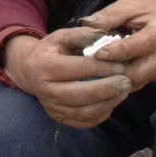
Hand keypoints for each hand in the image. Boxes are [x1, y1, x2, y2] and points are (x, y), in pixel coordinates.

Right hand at [2, 27, 131, 129]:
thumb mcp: (61, 36)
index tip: (120, 65)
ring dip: (108, 103)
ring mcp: (51, 106)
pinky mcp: (58, 118)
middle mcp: (45, 89)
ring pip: (84, 112)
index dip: (101, 68)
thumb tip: (105, 37)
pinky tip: (112, 102)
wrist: (29, 70)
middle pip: (80, 94)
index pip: (77, 69)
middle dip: (107, 89)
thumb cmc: (51, 51)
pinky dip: (101, 115)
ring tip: (123, 92)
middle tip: (126, 81)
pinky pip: (84, 122)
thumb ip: (82, 34)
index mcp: (44, 65)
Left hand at [80, 0, 155, 92]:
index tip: (97, 53)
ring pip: (132, 82)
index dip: (116, 51)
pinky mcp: (150, 77)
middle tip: (88, 66)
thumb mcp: (132, 4)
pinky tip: (97, 76)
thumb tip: (86, 23)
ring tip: (89, 72)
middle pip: (136, 72)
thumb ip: (110, 14)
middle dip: (111, 71)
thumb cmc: (152, 9)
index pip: (137, 46)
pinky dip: (114, 83)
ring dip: (111, 79)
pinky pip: (131, 85)